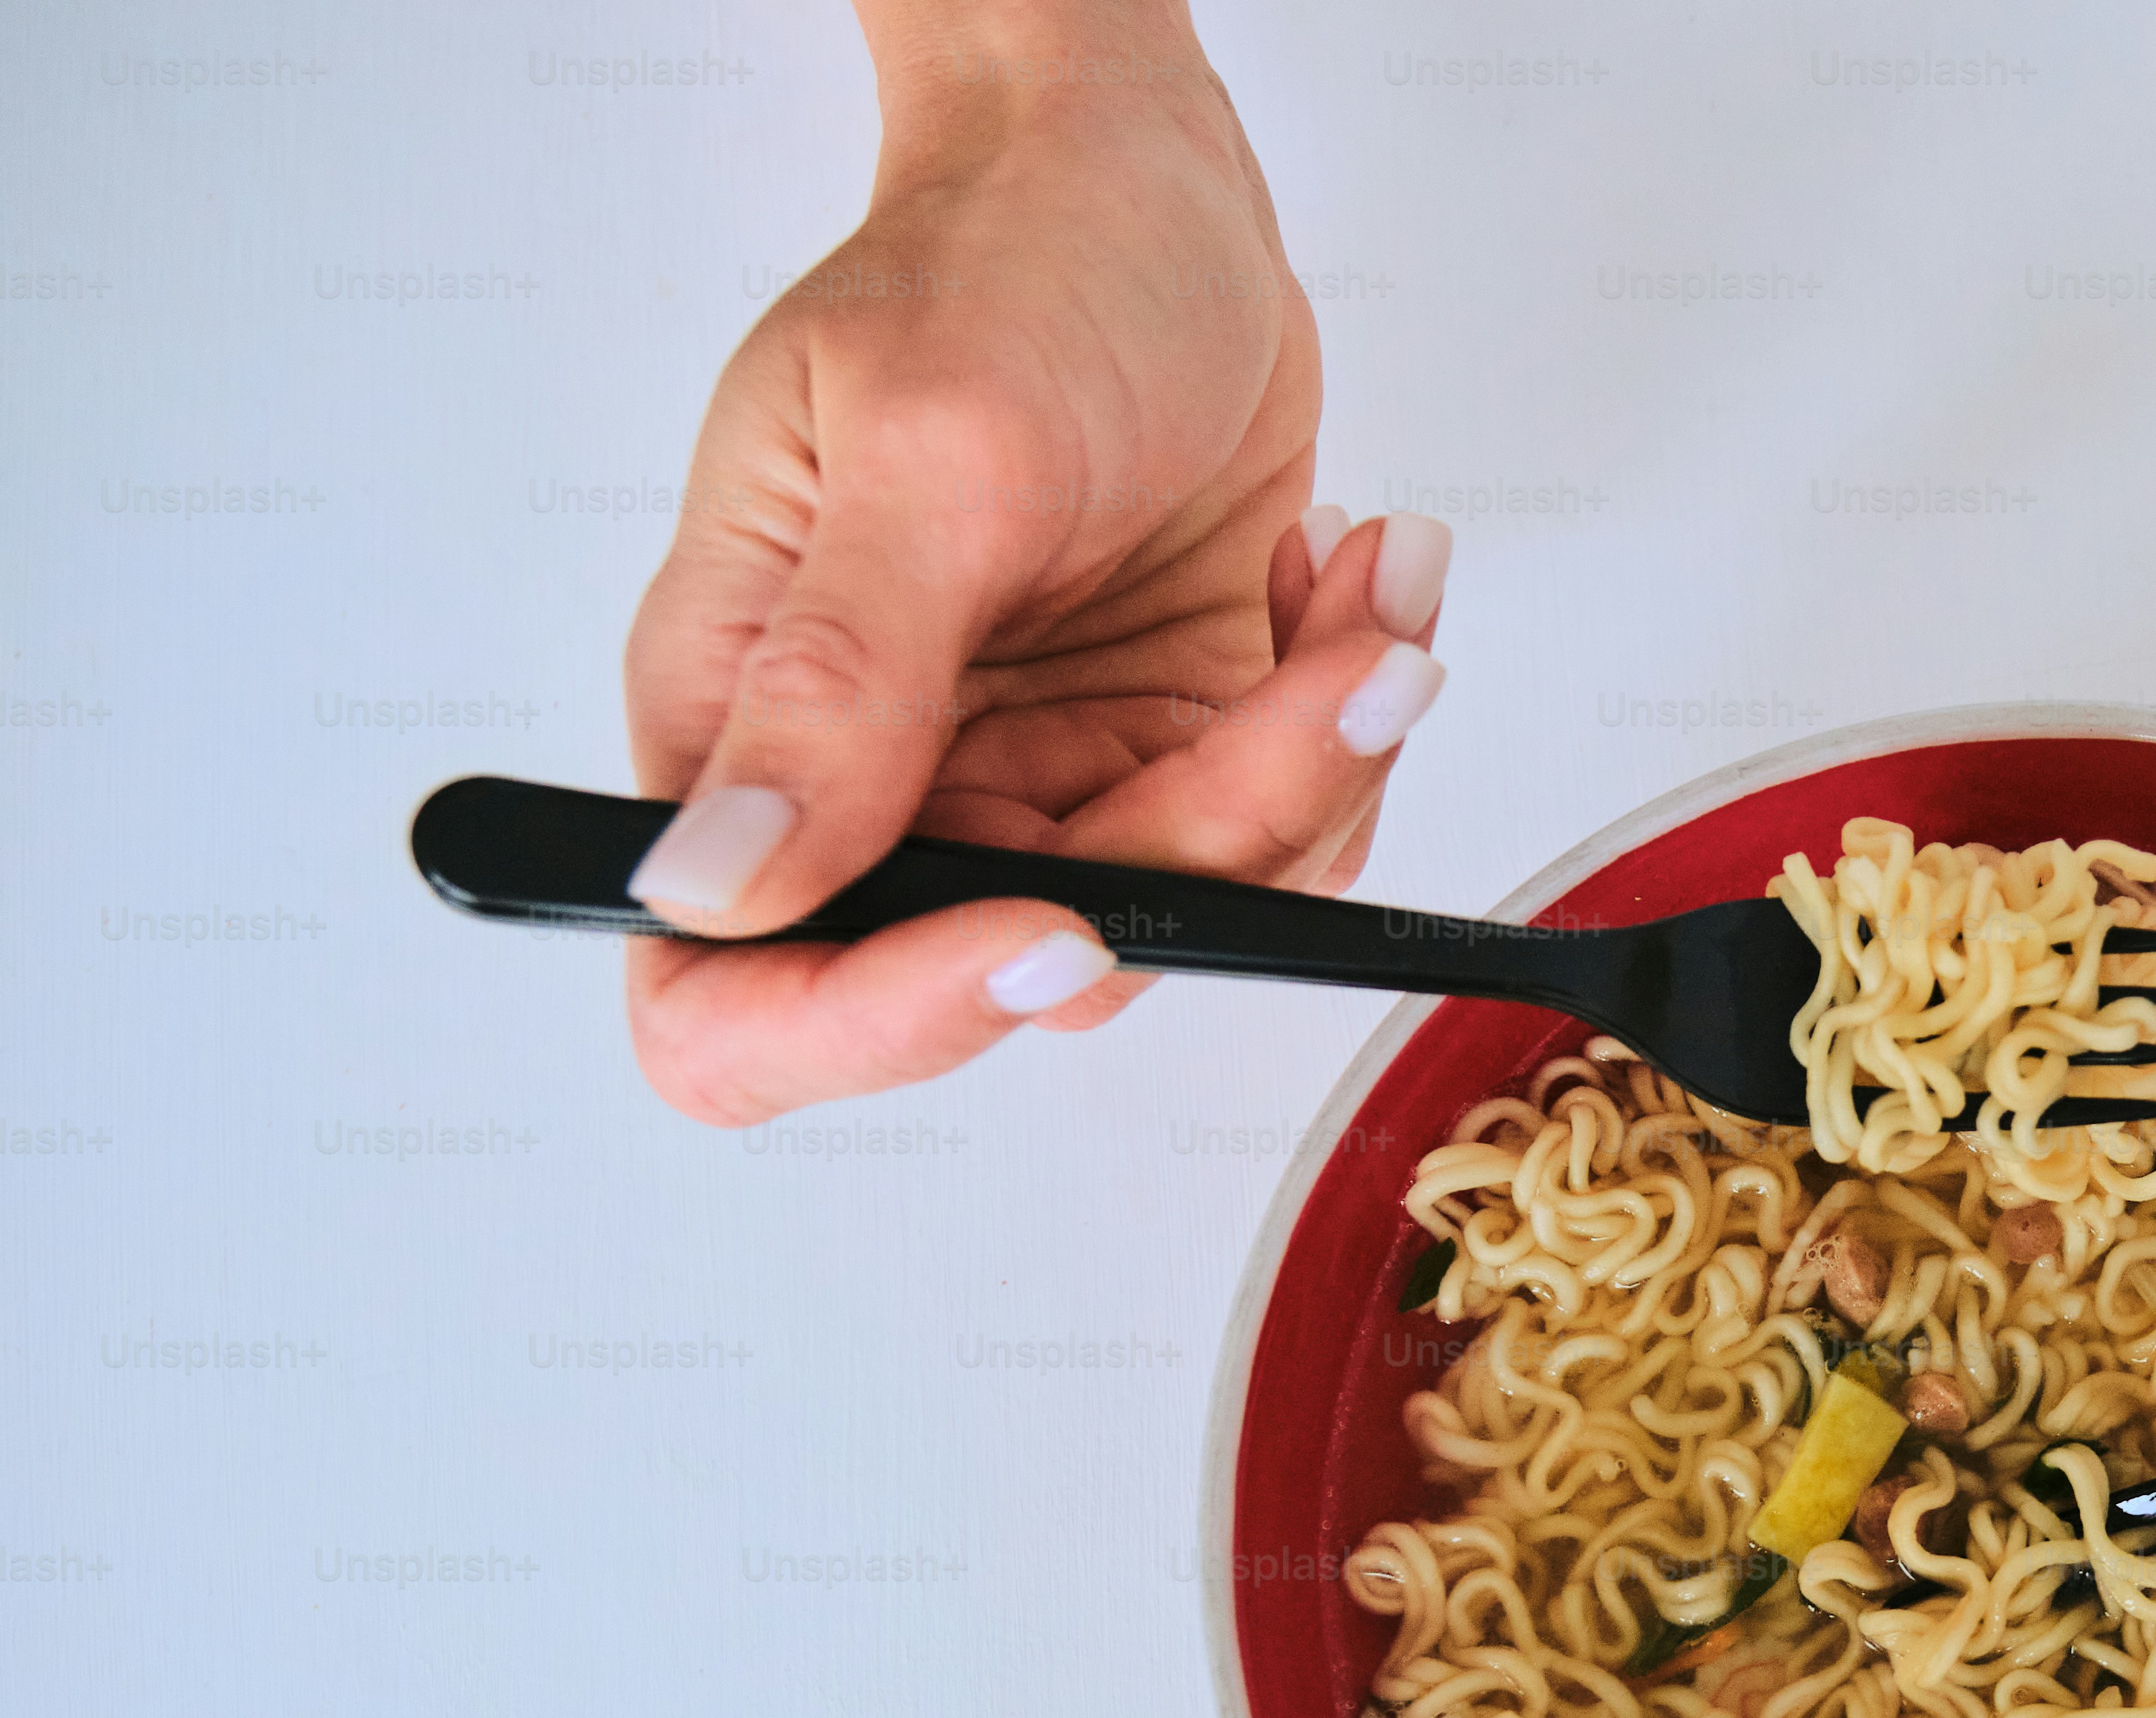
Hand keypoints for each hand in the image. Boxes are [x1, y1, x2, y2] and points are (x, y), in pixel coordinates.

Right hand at [616, 5, 1448, 1123]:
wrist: (1137, 187)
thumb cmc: (998, 263)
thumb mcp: (923, 451)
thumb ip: (833, 680)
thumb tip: (718, 881)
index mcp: (744, 721)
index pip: (736, 997)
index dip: (877, 1020)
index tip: (1046, 930)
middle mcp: (883, 784)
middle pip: (1024, 966)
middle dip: (1213, 832)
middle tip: (1330, 679)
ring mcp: (1038, 778)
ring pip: (1194, 904)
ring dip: (1319, 762)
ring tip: (1365, 588)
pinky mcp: (1165, 750)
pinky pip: (1283, 836)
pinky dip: (1349, 724)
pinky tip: (1349, 584)